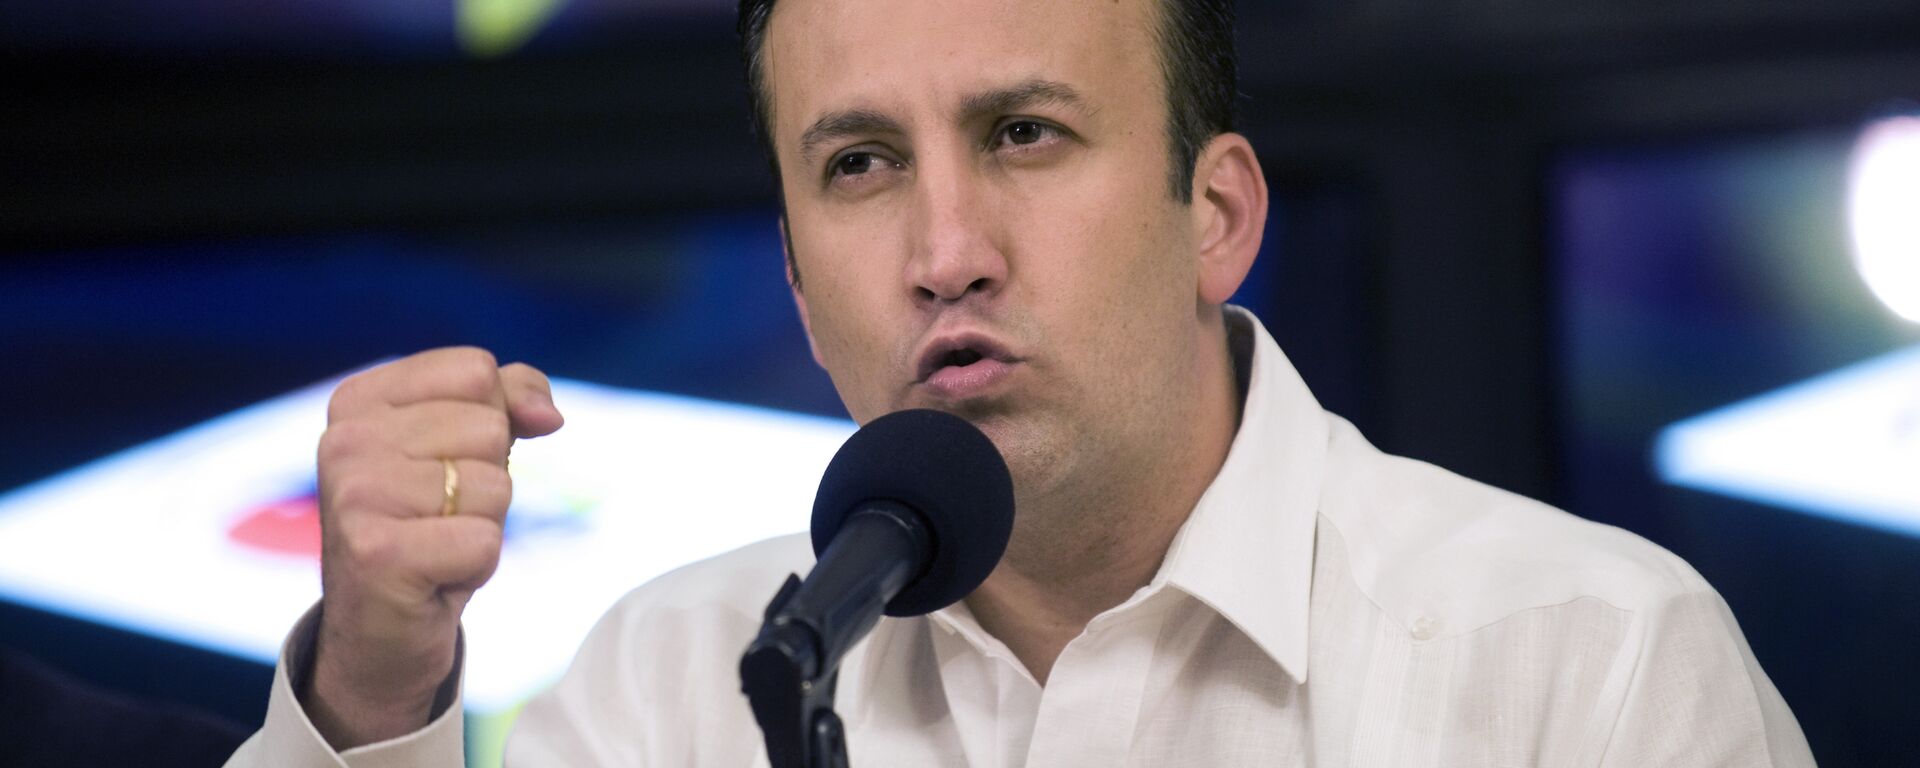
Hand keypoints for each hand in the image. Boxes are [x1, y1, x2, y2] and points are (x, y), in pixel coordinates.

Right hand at [299, 348, 563, 748]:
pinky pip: (485, 540)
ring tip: (437, 544)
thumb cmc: (430, 526)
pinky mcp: (376, 553)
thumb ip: (512, 398)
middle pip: (490, 427)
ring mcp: (355, 495)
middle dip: (487, 479)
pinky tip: (435, 576)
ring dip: (483, 524)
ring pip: (494, 485)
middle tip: (441, 516)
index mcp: (359, 400)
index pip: (477, 371)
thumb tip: (548, 415)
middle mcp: (344, 439)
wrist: (381, 631)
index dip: (492, 423)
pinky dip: (478, 565)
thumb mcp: (469, 446)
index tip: (446, 465)